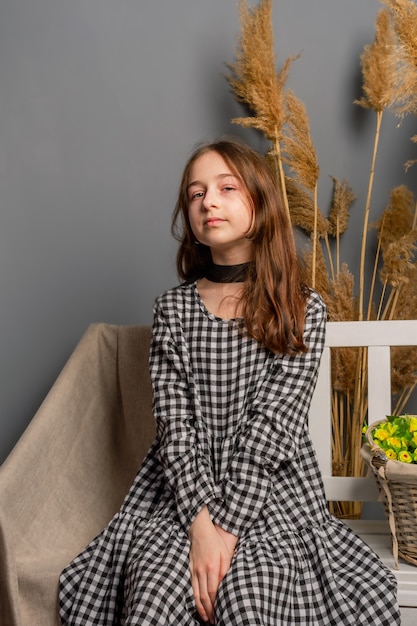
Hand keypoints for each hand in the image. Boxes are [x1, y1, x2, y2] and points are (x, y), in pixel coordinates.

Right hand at [189, 508, 235, 623]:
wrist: (199, 530)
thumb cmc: (215, 540)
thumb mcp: (225, 552)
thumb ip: (225, 569)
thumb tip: (225, 585)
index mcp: (213, 567)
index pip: (214, 591)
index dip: (217, 605)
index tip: (221, 613)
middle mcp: (202, 571)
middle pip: (205, 596)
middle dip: (210, 611)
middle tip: (215, 621)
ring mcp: (195, 571)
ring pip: (198, 595)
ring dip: (202, 609)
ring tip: (207, 619)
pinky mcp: (191, 570)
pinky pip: (193, 588)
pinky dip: (196, 600)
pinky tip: (199, 607)